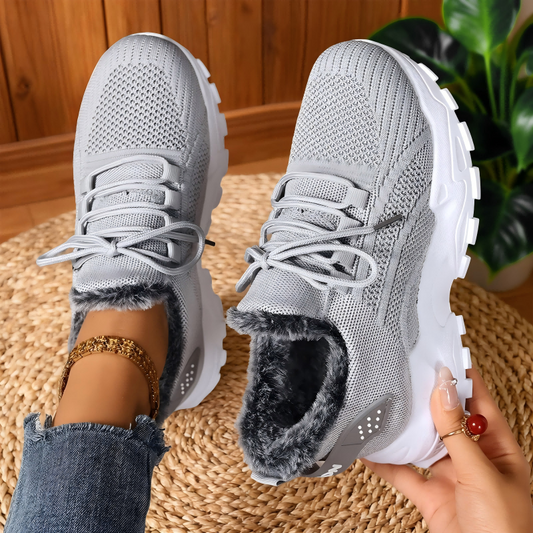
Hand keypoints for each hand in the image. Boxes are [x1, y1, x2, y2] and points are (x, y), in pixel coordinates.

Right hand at [362, 366, 532, 532]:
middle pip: (448, 418)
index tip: (440, 354)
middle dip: (428, 397)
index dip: (462, 377)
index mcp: (498, 449)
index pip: (480, 402)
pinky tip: (369, 450)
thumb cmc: (505, 531)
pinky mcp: (431, 496)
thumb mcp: (481, 475)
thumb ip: (457, 433)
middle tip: (405, 372)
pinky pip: (404, 474)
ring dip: (405, 428)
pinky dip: (386, 463)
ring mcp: (451, 477)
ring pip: (424, 443)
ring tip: (385, 403)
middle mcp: (474, 458)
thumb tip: (442, 390)